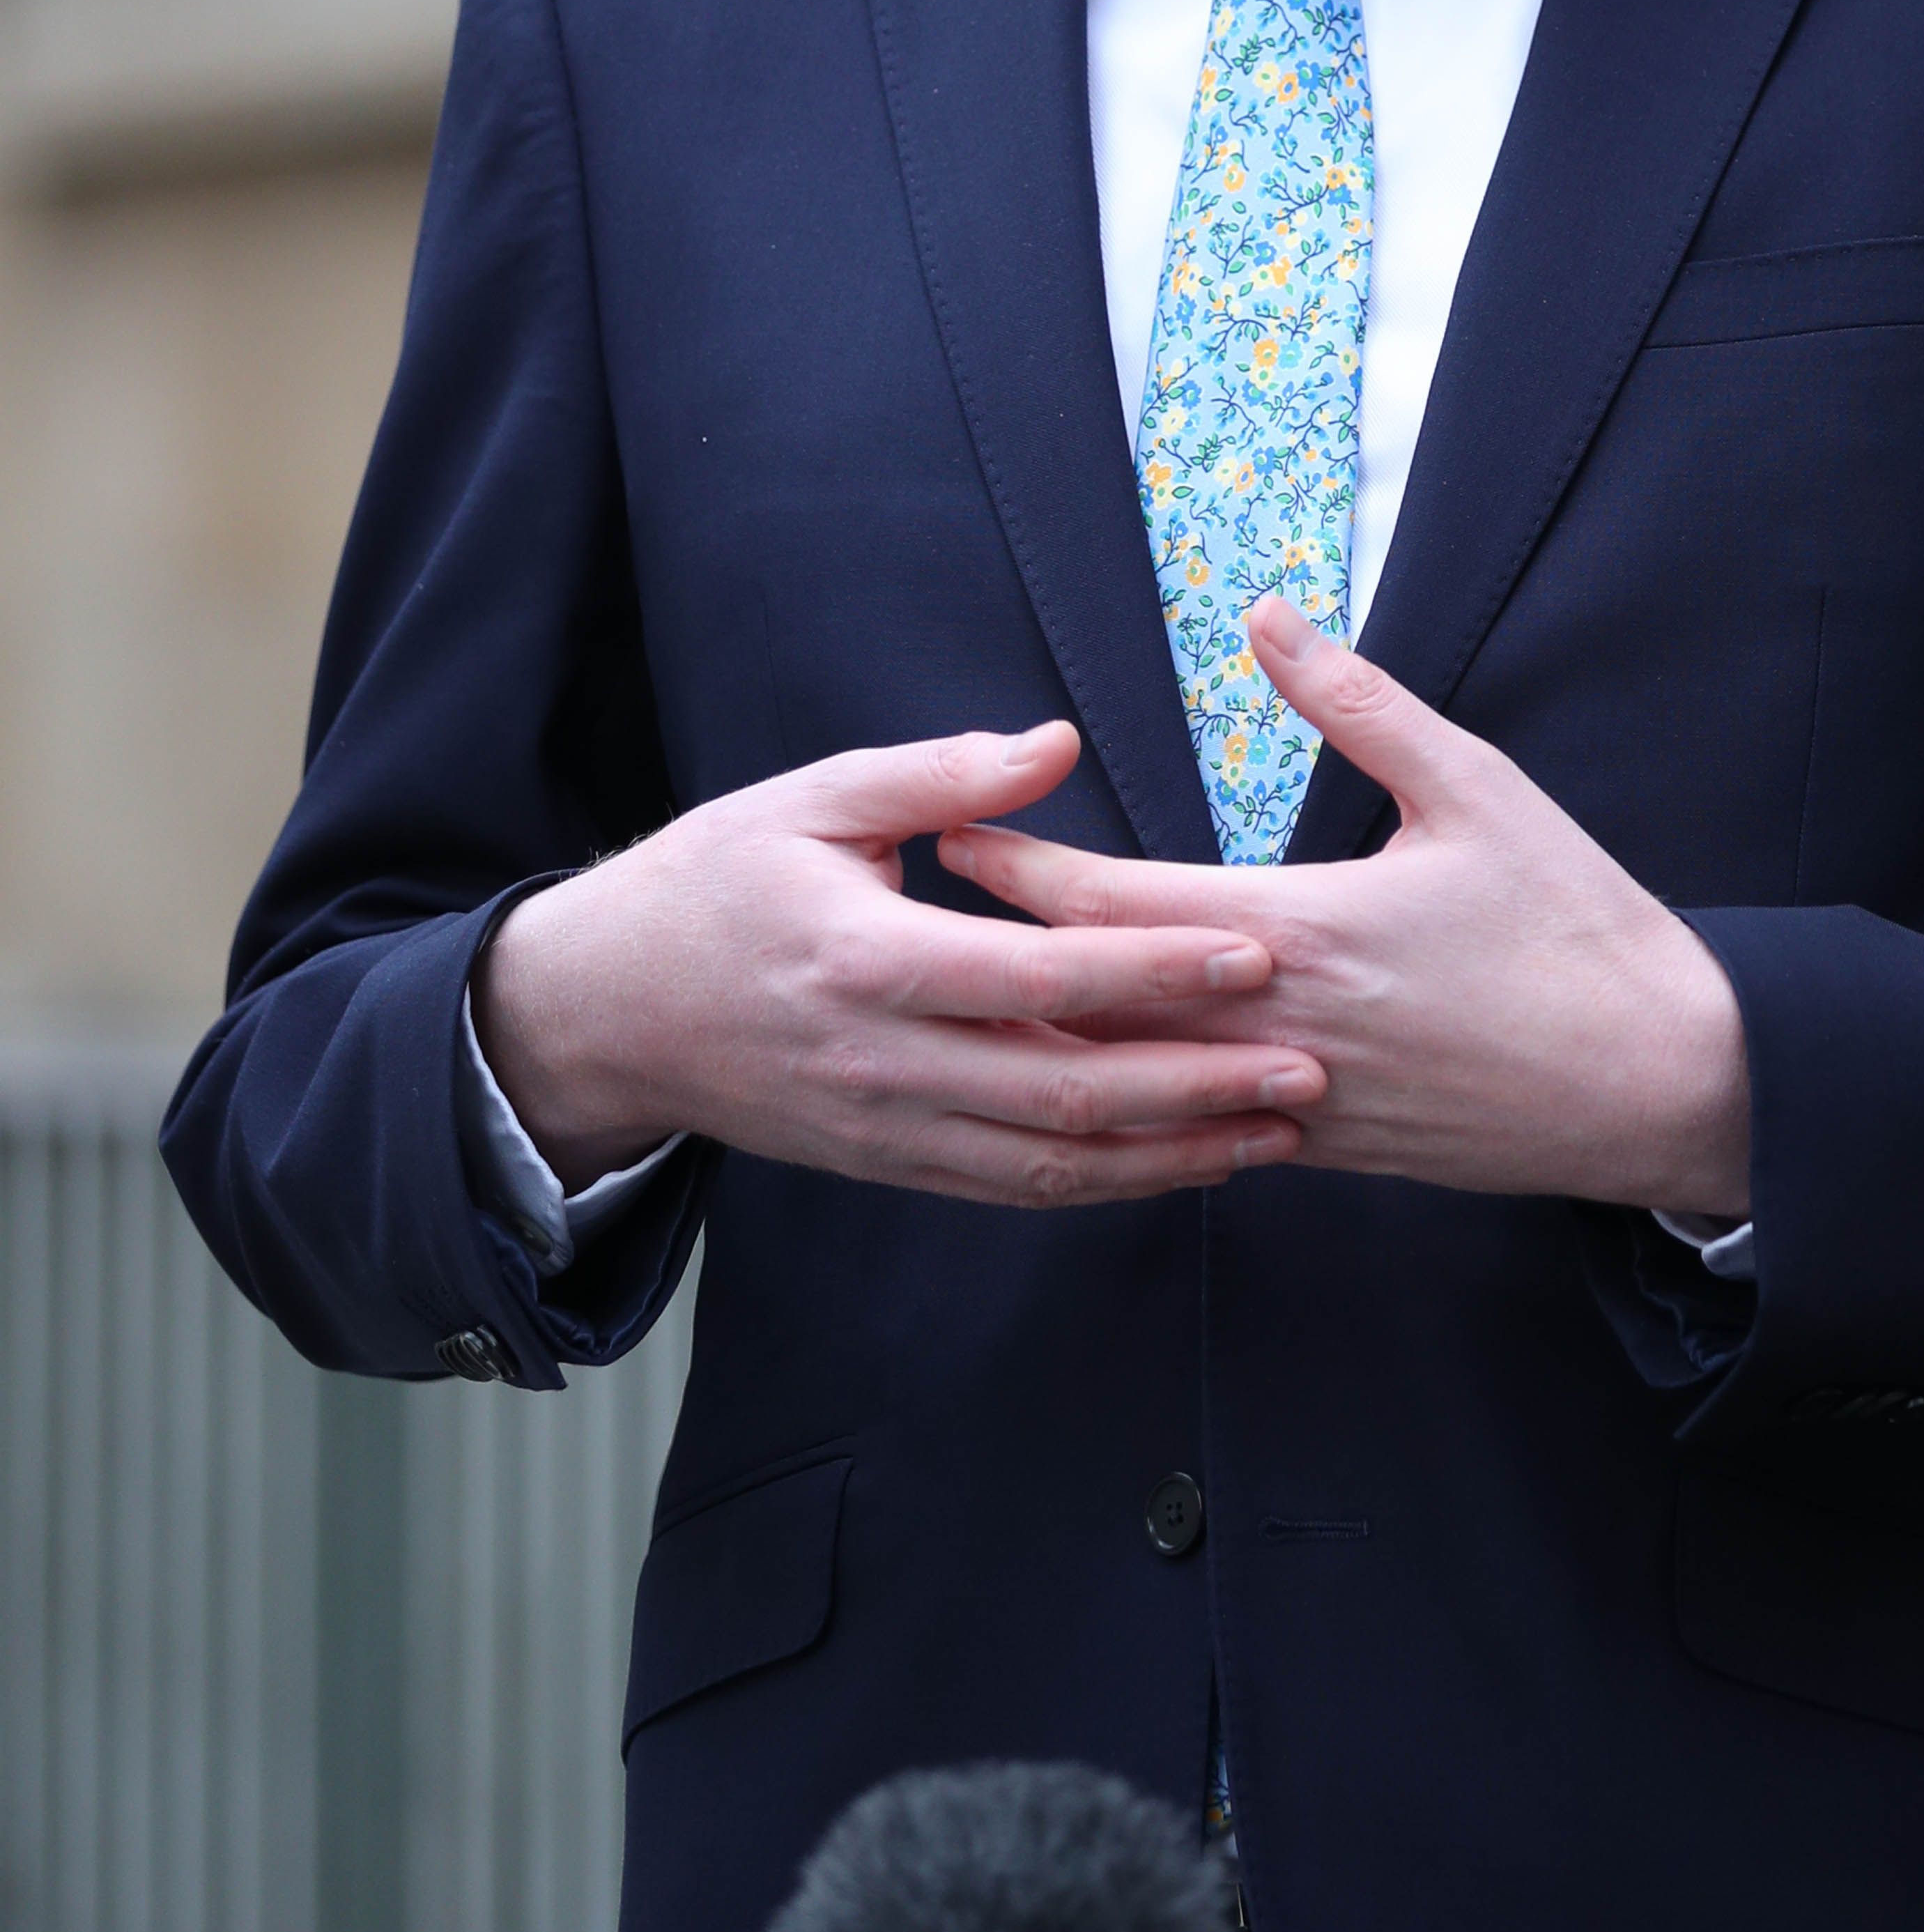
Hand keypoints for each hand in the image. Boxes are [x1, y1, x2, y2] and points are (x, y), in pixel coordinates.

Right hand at [470, 724, 1327, 1204]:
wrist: (607, 1011)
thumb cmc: (714, 882)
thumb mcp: (810, 799)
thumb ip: (938, 776)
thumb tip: (1053, 743)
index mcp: (866, 957)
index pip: (1040, 978)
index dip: (1154, 970)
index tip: (1256, 952)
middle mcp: (884, 1060)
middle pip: (1067, 1091)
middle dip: (1199, 1085)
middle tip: (1308, 1065)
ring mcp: (887, 1128)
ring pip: (1053, 1164)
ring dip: (1173, 1153)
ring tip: (1277, 1128)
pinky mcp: (889, 1164)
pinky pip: (1013, 1188)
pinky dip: (1108, 1184)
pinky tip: (1185, 1160)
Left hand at [939, 600, 1751, 1211]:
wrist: (1660, 1081)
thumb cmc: (1575, 925)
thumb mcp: (1475, 789)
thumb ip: (1358, 702)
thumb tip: (1266, 616)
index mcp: (1301, 933)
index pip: (1117, 904)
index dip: (1019, 869)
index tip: (944, 831)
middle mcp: (1277, 1029)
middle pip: (1096, 1000)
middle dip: (997, 957)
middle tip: (910, 916)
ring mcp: (1295, 1102)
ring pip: (1136, 1081)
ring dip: (1050, 1037)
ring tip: (966, 997)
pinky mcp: (1326, 1146)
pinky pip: (1197, 1126)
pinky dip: (1135, 1099)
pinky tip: (1091, 1080)